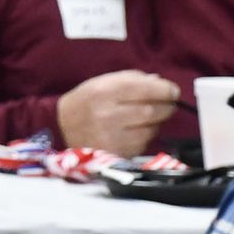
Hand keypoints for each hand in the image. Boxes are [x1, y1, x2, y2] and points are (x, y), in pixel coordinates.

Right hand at [56, 69, 180, 154]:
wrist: (60, 127)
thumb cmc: (85, 101)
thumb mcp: (103, 82)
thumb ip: (132, 79)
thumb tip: (160, 83)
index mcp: (104, 92)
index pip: (145, 89)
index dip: (165, 90)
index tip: (173, 91)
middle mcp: (108, 115)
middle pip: (152, 111)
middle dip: (166, 107)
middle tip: (168, 104)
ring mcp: (111, 137)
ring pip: (150, 130)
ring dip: (155, 124)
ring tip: (147, 118)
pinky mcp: (114, 153)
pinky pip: (142, 145)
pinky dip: (144, 137)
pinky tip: (135, 131)